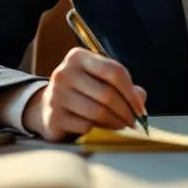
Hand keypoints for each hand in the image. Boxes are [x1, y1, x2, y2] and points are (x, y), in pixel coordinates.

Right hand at [22, 47, 147, 141]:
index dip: (131, 91)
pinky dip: (99, 130)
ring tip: (122, 126)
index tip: (140, 107)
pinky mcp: (53, 117)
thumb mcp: (99, 80)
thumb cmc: (81, 92)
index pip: (113, 71)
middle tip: (134, 121)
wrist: (47, 107)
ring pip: (97, 112)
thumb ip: (123, 86)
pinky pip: (86, 126)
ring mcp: (56, 95)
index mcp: (78, 57)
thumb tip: (140, 98)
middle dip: (126, 111)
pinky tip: (103, 130)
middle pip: (107, 93)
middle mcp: (64, 73)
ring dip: (115, 122)